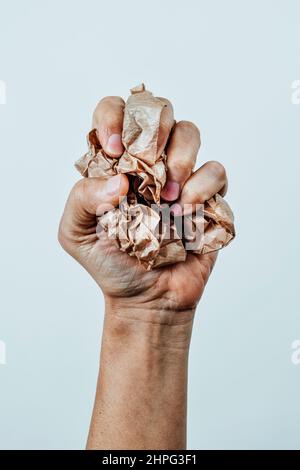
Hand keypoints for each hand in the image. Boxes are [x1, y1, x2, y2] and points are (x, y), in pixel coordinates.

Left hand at [58, 95, 227, 321]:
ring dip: (180, 159)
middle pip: (159, 110)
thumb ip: (81, 198)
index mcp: (116, 162)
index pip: (116, 112)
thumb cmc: (111, 263)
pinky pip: (216, 171)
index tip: (114, 149)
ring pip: (190, 132)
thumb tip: (120, 178)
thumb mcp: (76, 233)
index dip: (114, 117)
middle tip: (147, 166)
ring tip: (168, 197)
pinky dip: (203, 187)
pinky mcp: (208, 196)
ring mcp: (180, 176)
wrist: (148, 298)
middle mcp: (149, 162)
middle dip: (155, 130)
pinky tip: (186, 212)